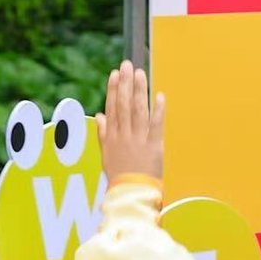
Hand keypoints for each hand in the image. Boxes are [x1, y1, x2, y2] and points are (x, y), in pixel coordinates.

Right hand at [96, 60, 163, 181]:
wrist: (130, 194)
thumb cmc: (119, 176)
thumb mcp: (106, 154)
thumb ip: (103, 133)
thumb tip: (100, 115)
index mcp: (111, 136)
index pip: (112, 107)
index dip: (113, 89)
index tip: (115, 74)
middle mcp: (124, 135)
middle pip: (124, 104)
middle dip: (125, 83)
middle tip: (128, 65)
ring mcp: (139, 140)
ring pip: (138, 110)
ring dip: (139, 91)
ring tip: (140, 74)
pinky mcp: (154, 146)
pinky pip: (156, 125)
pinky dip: (158, 110)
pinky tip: (159, 96)